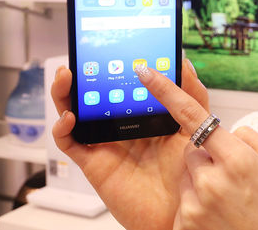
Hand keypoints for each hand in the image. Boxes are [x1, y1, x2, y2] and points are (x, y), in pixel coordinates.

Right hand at [51, 59, 208, 229]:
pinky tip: (70, 117)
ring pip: (77, 113)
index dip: (116, 65)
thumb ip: (192, 97)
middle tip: (84, 57)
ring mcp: (107, 142)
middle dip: (86, 74)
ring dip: (66, 93)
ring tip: (67, 75)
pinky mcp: (94, 162)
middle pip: (96, 94)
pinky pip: (71, 143)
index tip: (114, 47)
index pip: (125, 84)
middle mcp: (123, 125)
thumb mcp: (195, 128)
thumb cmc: (188, 172)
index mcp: (146, 114)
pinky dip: (63, 128)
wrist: (181, 211)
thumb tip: (184, 63)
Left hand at [134, 65, 257, 229]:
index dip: (166, 90)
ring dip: (202, 182)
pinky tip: (219, 217)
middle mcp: (211, 179)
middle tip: (232, 178)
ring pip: (188, 175)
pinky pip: (185, 200)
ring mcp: (195, 204)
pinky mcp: (184, 224)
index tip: (144, 71)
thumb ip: (249, 140)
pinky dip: (198, 205)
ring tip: (229, 203)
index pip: (193, 116)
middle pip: (193, 150)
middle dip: (206, 156)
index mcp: (236, 158)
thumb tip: (227, 132)